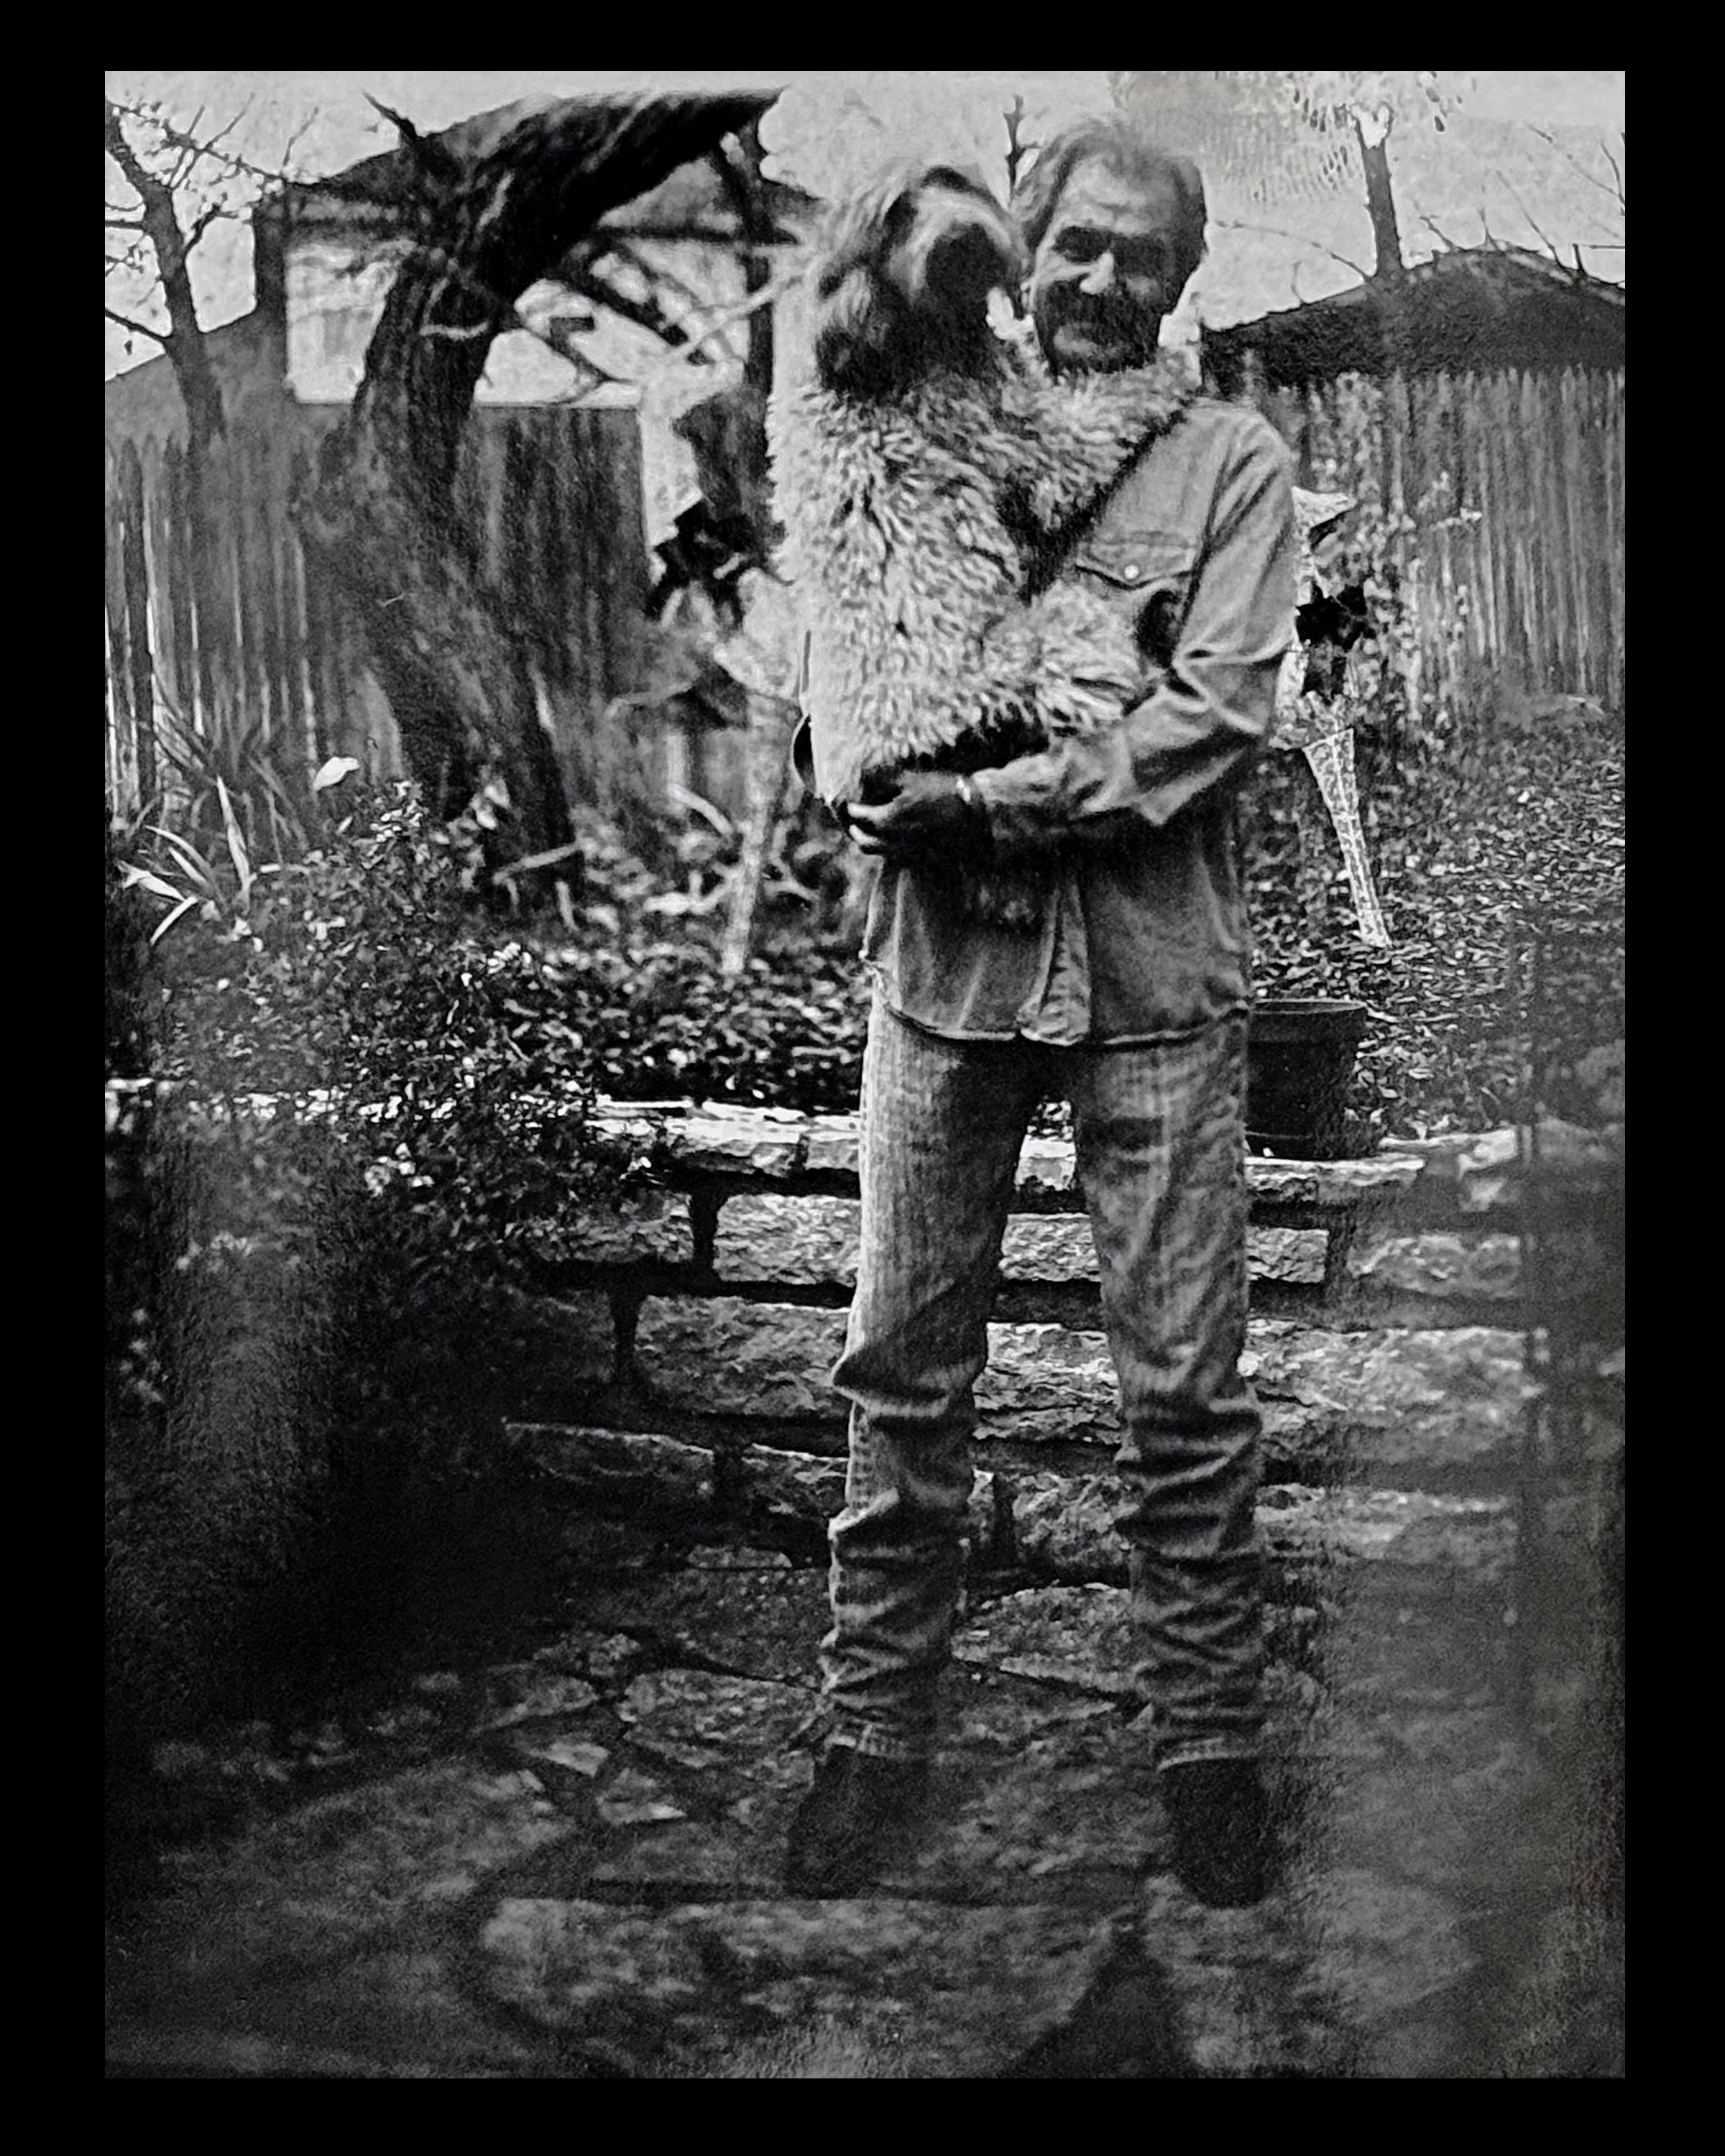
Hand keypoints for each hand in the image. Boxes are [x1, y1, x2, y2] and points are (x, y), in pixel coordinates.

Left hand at [844, 772, 984, 861]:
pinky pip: (891, 856)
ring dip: (866, 841)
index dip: (852, 807)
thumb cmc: (943, 791)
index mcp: (887, 818)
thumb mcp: (911, 778)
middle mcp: (892, 840)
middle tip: (851, 820)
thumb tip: (865, 779)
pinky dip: (883, 848)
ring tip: (865, 831)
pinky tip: (887, 838)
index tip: (850, 802)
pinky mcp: (918, 858)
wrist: (973, 813)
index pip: (859, 815)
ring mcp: (905, 851)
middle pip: (862, 839)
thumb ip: (884, 780)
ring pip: (875, 851)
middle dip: (854, 828)